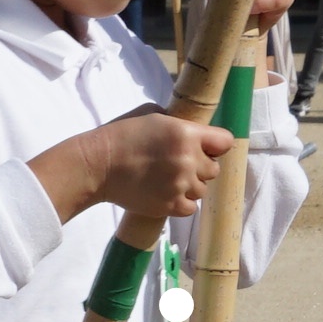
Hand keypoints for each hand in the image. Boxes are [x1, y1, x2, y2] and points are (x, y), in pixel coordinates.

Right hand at [39, 108, 233, 227]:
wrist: (97, 166)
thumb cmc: (121, 134)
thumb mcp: (152, 114)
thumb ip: (178, 122)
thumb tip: (190, 130)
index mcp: (187, 134)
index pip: (225, 142)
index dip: (216, 144)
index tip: (206, 146)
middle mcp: (189, 161)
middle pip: (214, 169)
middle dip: (200, 166)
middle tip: (179, 164)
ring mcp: (180, 186)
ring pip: (202, 189)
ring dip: (190, 185)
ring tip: (169, 180)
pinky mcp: (169, 206)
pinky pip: (190, 207)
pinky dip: (182, 202)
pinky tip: (167, 194)